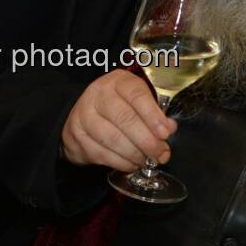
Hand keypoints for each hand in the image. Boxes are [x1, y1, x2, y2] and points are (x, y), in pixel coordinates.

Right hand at [61, 69, 176, 170]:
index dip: (152, 116)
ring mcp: (84, 115)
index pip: (137, 95)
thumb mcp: (138, 102)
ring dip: (135, 154)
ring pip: (113, 139)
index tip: (165, 133)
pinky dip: (122, 163)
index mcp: (117, 81)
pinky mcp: (76, 136)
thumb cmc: (118, 107)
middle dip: (147, 141)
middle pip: (125, 119)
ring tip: (147, 160)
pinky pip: (103, 154)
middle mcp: (97, 94)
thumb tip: (169, 128)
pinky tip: (132, 163)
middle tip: (161, 154)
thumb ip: (155, 113)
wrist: (85, 115)